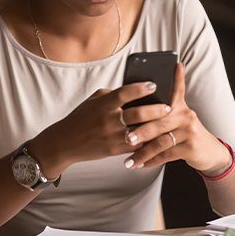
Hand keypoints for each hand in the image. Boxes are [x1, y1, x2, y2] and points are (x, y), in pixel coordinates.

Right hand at [28, 82, 166, 177]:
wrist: (66, 142)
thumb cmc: (81, 118)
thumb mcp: (93, 100)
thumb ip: (112, 95)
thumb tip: (132, 90)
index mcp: (103, 104)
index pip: (125, 92)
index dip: (140, 88)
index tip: (154, 84)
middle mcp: (108, 119)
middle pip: (137, 113)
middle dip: (156, 110)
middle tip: (168, 107)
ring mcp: (112, 136)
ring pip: (140, 131)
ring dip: (155, 127)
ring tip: (167, 123)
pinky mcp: (114, 150)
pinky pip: (135, 146)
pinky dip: (147, 142)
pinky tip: (157, 139)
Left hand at [122, 63, 231, 172]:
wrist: (208, 152)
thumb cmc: (184, 133)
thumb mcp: (177, 118)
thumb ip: (161, 111)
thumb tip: (134, 106)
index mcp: (180, 105)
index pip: (177, 88)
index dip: (177, 76)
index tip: (175, 64)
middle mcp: (186, 115)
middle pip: (159, 121)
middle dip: (140, 131)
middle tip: (126, 137)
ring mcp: (189, 131)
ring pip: (161, 141)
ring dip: (143, 152)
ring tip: (129, 160)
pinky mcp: (191, 147)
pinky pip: (167, 154)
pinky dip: (152, 161)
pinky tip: (141, 165)